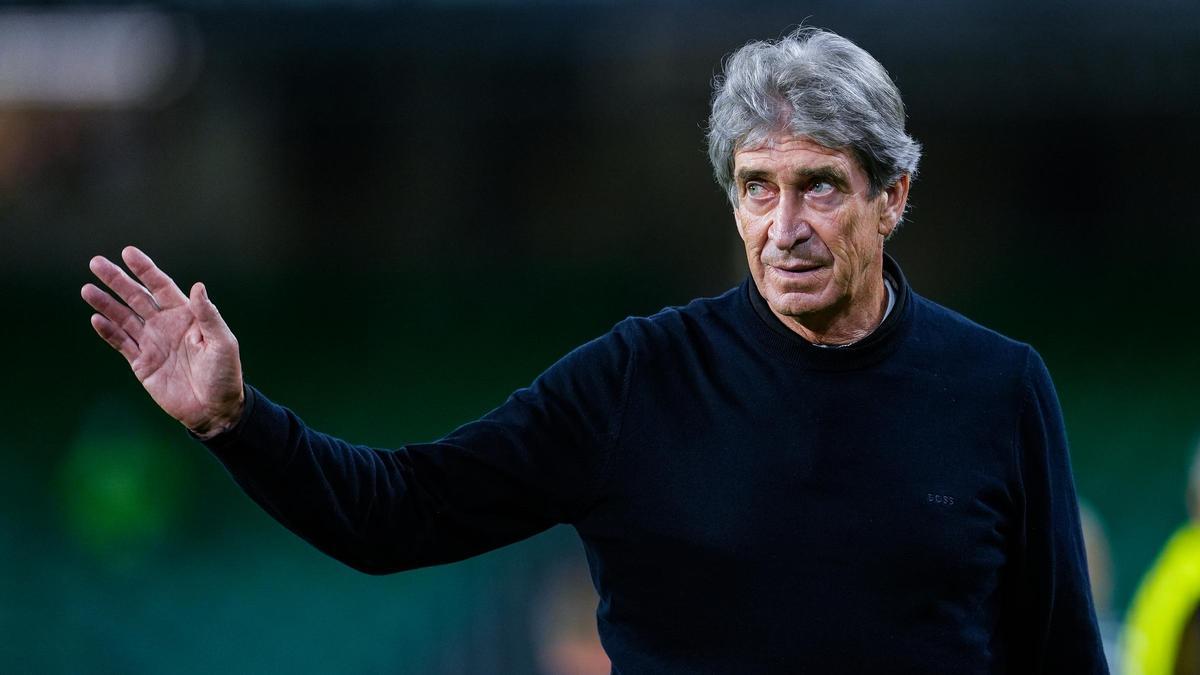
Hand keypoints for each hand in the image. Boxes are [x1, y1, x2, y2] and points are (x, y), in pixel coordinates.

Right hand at [82, 246, 244, 438]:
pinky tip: (96, 319)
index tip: (128, 252)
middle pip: (136, 297)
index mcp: (186, 316)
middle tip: (96, 262)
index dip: (145, 269)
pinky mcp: (142, 364)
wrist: (215, 409)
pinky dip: (108, 332)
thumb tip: (198, 287)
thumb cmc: (225, 374)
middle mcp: (166, 325)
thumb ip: (208, 316)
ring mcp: (152, 343)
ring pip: (124, 318)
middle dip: (117, 280)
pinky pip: (122, 344)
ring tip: (87, 289)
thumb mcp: (222, 343)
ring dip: (106, 304)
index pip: (161, 286)